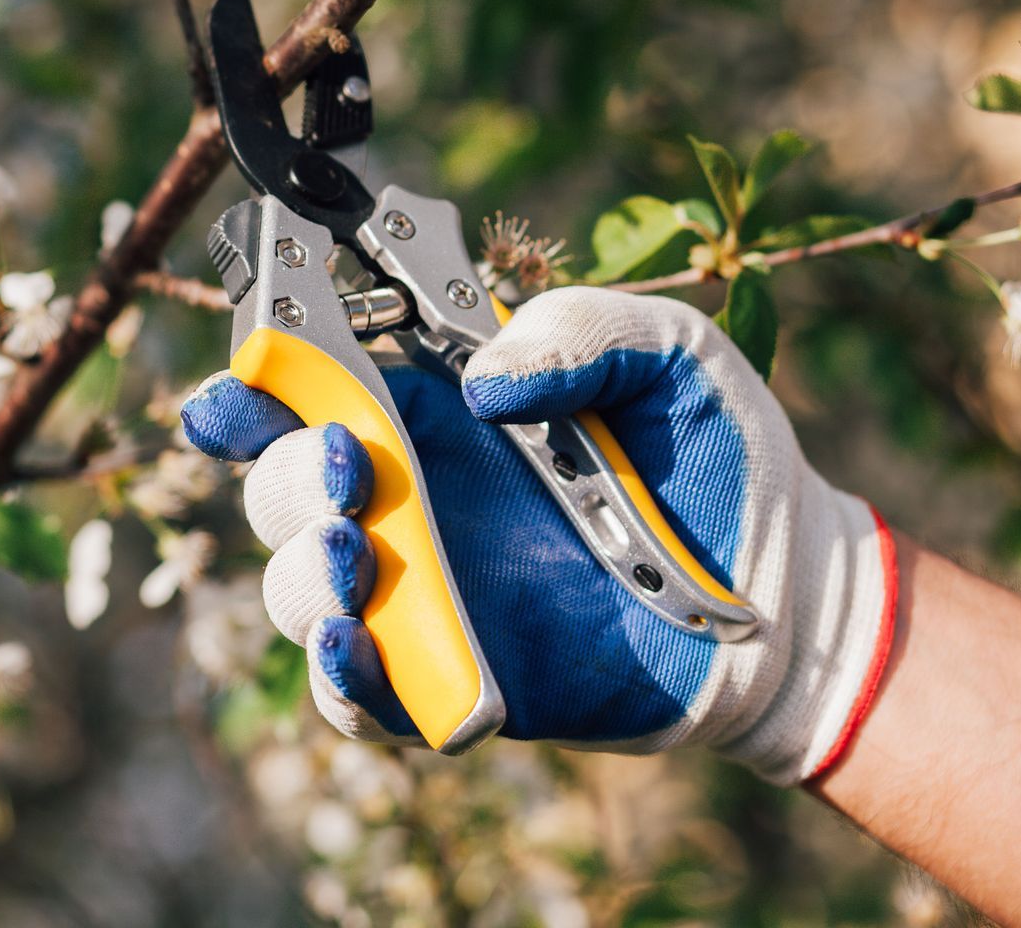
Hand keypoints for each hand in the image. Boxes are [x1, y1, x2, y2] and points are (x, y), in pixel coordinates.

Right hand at [181, 287, 895, 782]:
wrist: (785, 595)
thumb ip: (583, 327)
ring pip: (299, 589)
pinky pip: (359, 693)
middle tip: (350, 468)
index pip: (306, 389)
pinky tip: (356, 646)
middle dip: (286, 476)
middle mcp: (410, 497)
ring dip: (302, 574)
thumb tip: (483, 376)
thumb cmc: (718, 458)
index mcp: (433, 406)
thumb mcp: (671, 355)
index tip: (235, 390)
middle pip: (280, 487)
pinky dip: (339, 677)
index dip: (250, 387)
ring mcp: (424, 592)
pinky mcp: (452, 678)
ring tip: (354, 556)